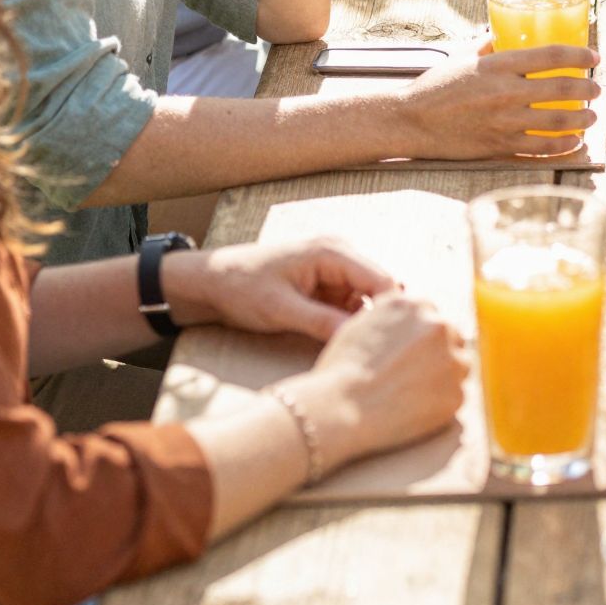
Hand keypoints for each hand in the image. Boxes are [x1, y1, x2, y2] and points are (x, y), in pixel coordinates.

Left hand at [164, 237, 399, 340]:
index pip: (381, 279)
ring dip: (366, 322)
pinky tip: (346, 344)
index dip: (392, 311)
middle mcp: (341, 253)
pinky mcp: (328, 283)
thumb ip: (322, 322)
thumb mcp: (281, 309)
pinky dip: (351, 322)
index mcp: (332, 251)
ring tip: (363, 353)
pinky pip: (352, 303)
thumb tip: (358, 339)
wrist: (211, 281)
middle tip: (381, 353)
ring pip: (368, 298)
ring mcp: (335, 268)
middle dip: (381, 318)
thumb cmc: (241, 287)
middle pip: (380, 288)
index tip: (394, 344)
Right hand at [285, 292, 468, 474]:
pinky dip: (441, 404)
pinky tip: (414, 410)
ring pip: (460, 365)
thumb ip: (394, 315)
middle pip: (452, 338)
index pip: (433, 317)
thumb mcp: (364, 321)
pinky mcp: (456, 393)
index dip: (421, 338)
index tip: (410, 355)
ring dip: (444, 377)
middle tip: (413, 376)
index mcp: (416, 304)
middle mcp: (440, 326)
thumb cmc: (342, 368)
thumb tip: (409, 321)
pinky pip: (456, 396)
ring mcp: (452, 359)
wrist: (340, 406)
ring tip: (412, 394)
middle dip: (438, 354)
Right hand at [393, 44, 601, 159]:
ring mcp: (505, 122)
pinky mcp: (500, 146)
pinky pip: (542, 148)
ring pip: (559, 121)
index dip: (579, 54)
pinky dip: (564, 146)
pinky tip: (574, 142)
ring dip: (583, 119)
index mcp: (498, 65)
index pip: (551, 55)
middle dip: (588, 89)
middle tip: (595, 89)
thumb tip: (509, 34)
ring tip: (590, 116)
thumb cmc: (436, 87)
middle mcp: (506, 92)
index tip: (593, 56)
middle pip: (563, 89)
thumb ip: (490, 46)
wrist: (411, 121)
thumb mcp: (463, 57)